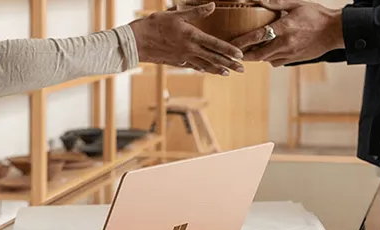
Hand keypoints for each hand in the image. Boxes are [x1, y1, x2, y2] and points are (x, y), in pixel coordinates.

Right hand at [129, 3, 244, 75]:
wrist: (137, 42)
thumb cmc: (155, 24)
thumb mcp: (176, 14)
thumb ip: (196, 12)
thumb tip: (212, 5)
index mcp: (192, 36)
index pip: (215, 44)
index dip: (229, 50)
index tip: (240, 55)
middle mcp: (190, 50)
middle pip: (214, 58)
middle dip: (229, 64)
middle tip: (242, 69)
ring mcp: (184, 58)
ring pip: (205, 65)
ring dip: (218, 69)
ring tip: (228, 73)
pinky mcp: (177, 62)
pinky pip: (194, 66)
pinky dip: (203, 69)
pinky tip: (209, 71)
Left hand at [230, 0, 343, 66]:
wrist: (334, 31)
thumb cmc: (316, 15)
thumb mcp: (296, 4)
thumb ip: (276, 3)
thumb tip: (258, 0)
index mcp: (285, 27)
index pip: (258, 36)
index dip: (243, 42)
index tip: (232, 45)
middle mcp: (286, 43)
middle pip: (258, 54)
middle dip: (245, 55)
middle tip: (235, 54)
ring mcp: (290, 53)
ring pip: (266, 59)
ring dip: (256, 57)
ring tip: (247, 53)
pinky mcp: (295, 59)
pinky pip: (276, 62)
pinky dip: (269, 59)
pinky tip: (267, 53)